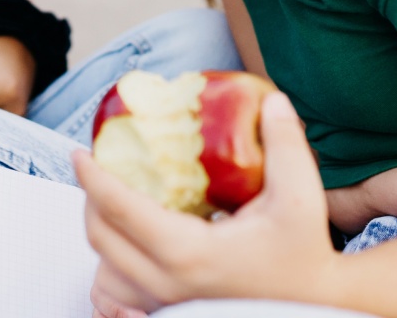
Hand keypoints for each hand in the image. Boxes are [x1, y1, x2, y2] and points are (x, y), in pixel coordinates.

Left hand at [75, 92, 340, 309]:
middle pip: (101, 238)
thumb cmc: (305, 253)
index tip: (78, 153)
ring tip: (109, 201)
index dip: (92, 178)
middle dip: (90, 199)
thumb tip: (272, 100)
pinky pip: (119, 296)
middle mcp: (168, 283)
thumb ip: (287, 146)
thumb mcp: (302, 198)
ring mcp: (167, 304)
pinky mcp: (171, 312)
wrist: (318, 305)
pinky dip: (111, 267)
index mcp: (189, 253)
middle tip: (96, 169)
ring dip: (100, 233)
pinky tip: (124, 243)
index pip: (120, 209)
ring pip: (104, 271)